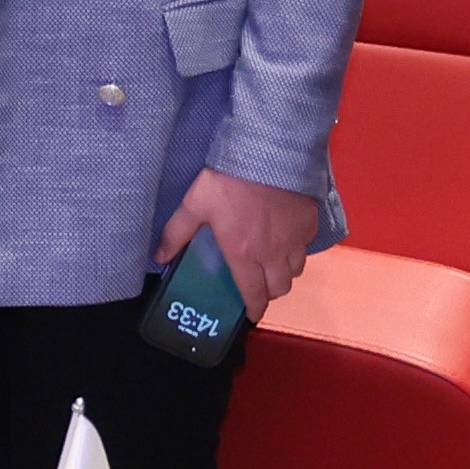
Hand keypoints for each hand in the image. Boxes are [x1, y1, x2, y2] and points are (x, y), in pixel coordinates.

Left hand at [159, 167, 324, 321]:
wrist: (268, 153)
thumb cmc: (229, 180)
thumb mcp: (194, 205)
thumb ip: (176, 233)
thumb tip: (159, 257)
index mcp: (244, 253)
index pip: (254, 293)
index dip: (254, 309)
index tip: (252, 314)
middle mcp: (274, 252)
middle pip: (280, 287)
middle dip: (269, 292)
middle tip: (258, 285)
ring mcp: (296, 238)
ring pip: (296, 270)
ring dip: (284, 272)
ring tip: (270, 264)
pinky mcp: (310, 222)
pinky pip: (307, 246)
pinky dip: (298, 249)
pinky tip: (285, 239)